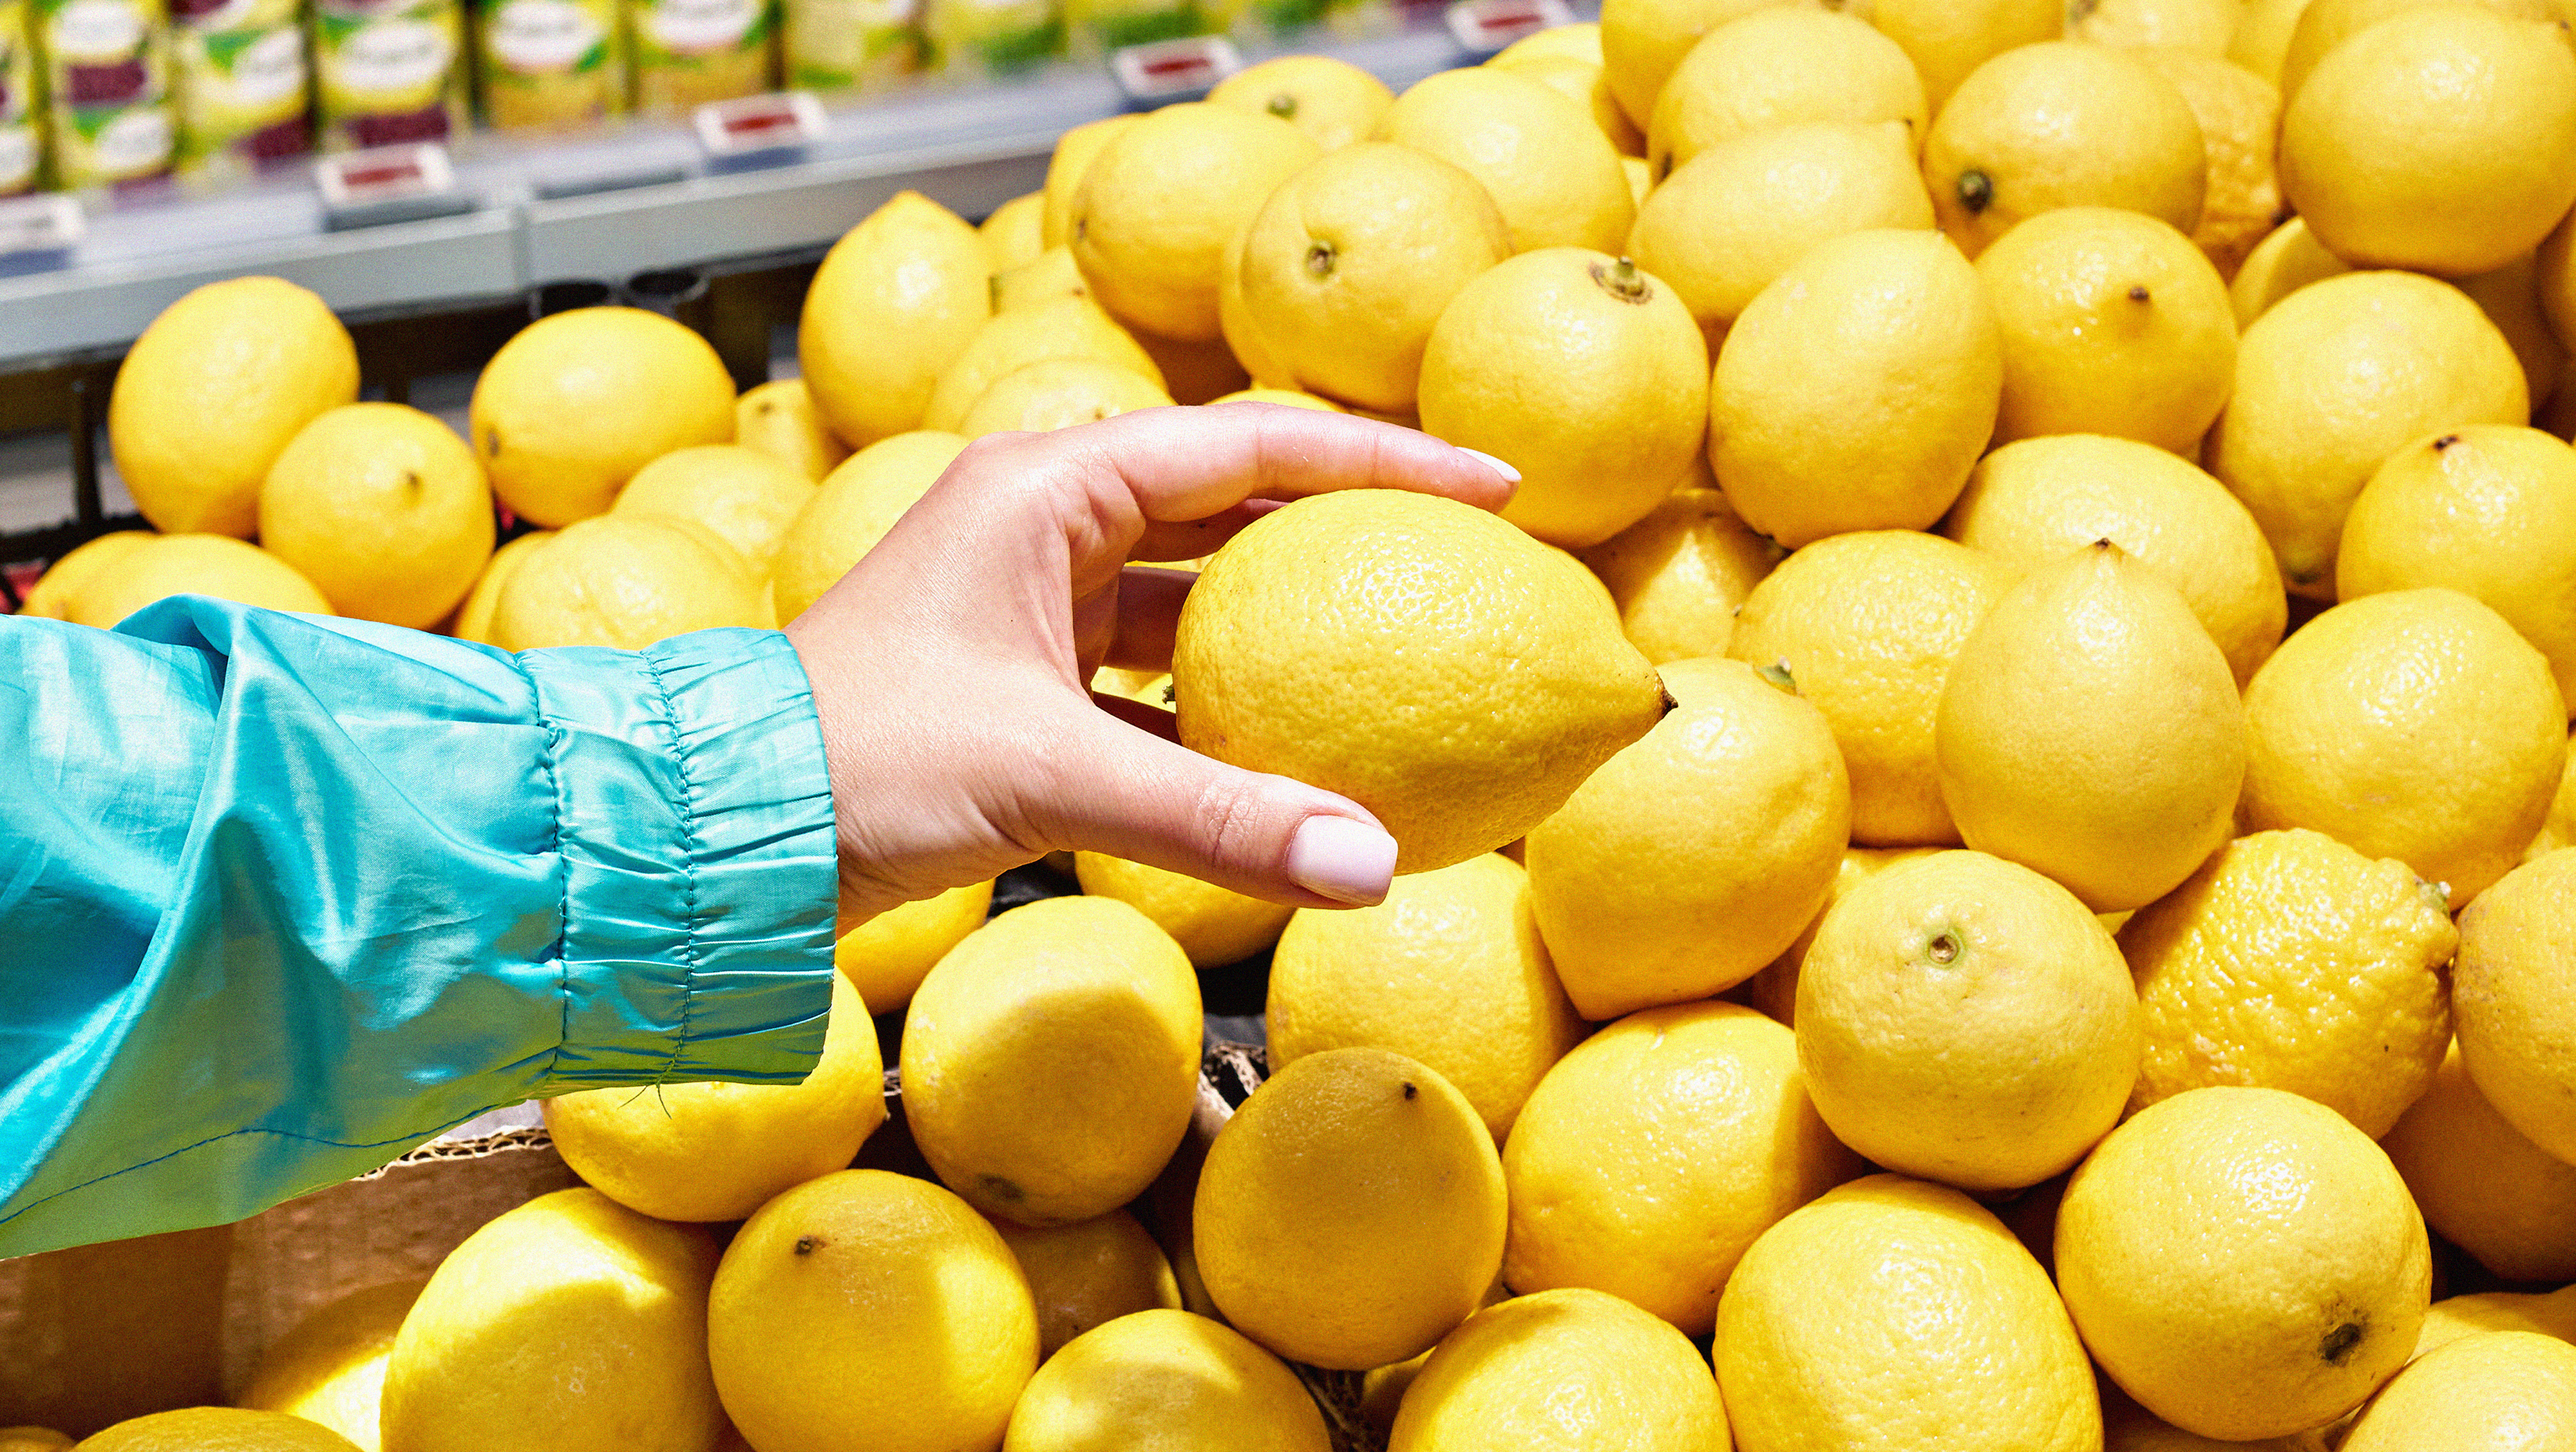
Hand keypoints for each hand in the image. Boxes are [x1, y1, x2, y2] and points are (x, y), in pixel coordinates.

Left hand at [785, 405, 1518, 928]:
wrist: (714, 838)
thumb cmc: (852, 765)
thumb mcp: (1046, 776)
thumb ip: (1217, 823)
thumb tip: (1373, 868)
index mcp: (1044, 491)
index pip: (1249, 448)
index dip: (1379, 464)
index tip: (1491, 487)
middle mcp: (1040, 527)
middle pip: (1232, 506)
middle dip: (1346, 530)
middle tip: (1463, 557)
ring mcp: (1028, 607)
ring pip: (1193, 600)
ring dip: (1285, 631)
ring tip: (1398, 650)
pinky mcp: (1020, 688)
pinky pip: (1152, 687)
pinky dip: (1222, 723)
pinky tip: (1294, 767)